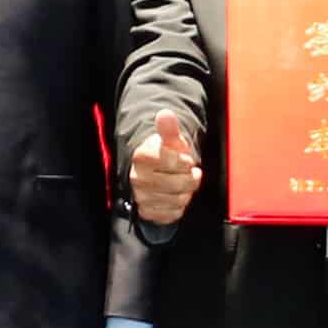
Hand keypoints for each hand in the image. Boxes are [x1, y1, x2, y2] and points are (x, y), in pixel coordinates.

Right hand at [128, 105, 202, 226]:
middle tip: (190, 172)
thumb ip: (169, 129)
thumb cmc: (167, 155)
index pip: (174, 162)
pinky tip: (176, 197)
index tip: (186, 160)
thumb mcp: (171, 140)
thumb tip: (165, 113)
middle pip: (177, 184)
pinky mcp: (147, 212)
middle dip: (190, 179)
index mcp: (141, 157)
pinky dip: (180, 206)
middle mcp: (137, 178)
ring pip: (177, 200)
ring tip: (183, 183)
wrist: (155, 172)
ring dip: (186, 192)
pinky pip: (172, 214)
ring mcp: (141, 197)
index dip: (186, 162)